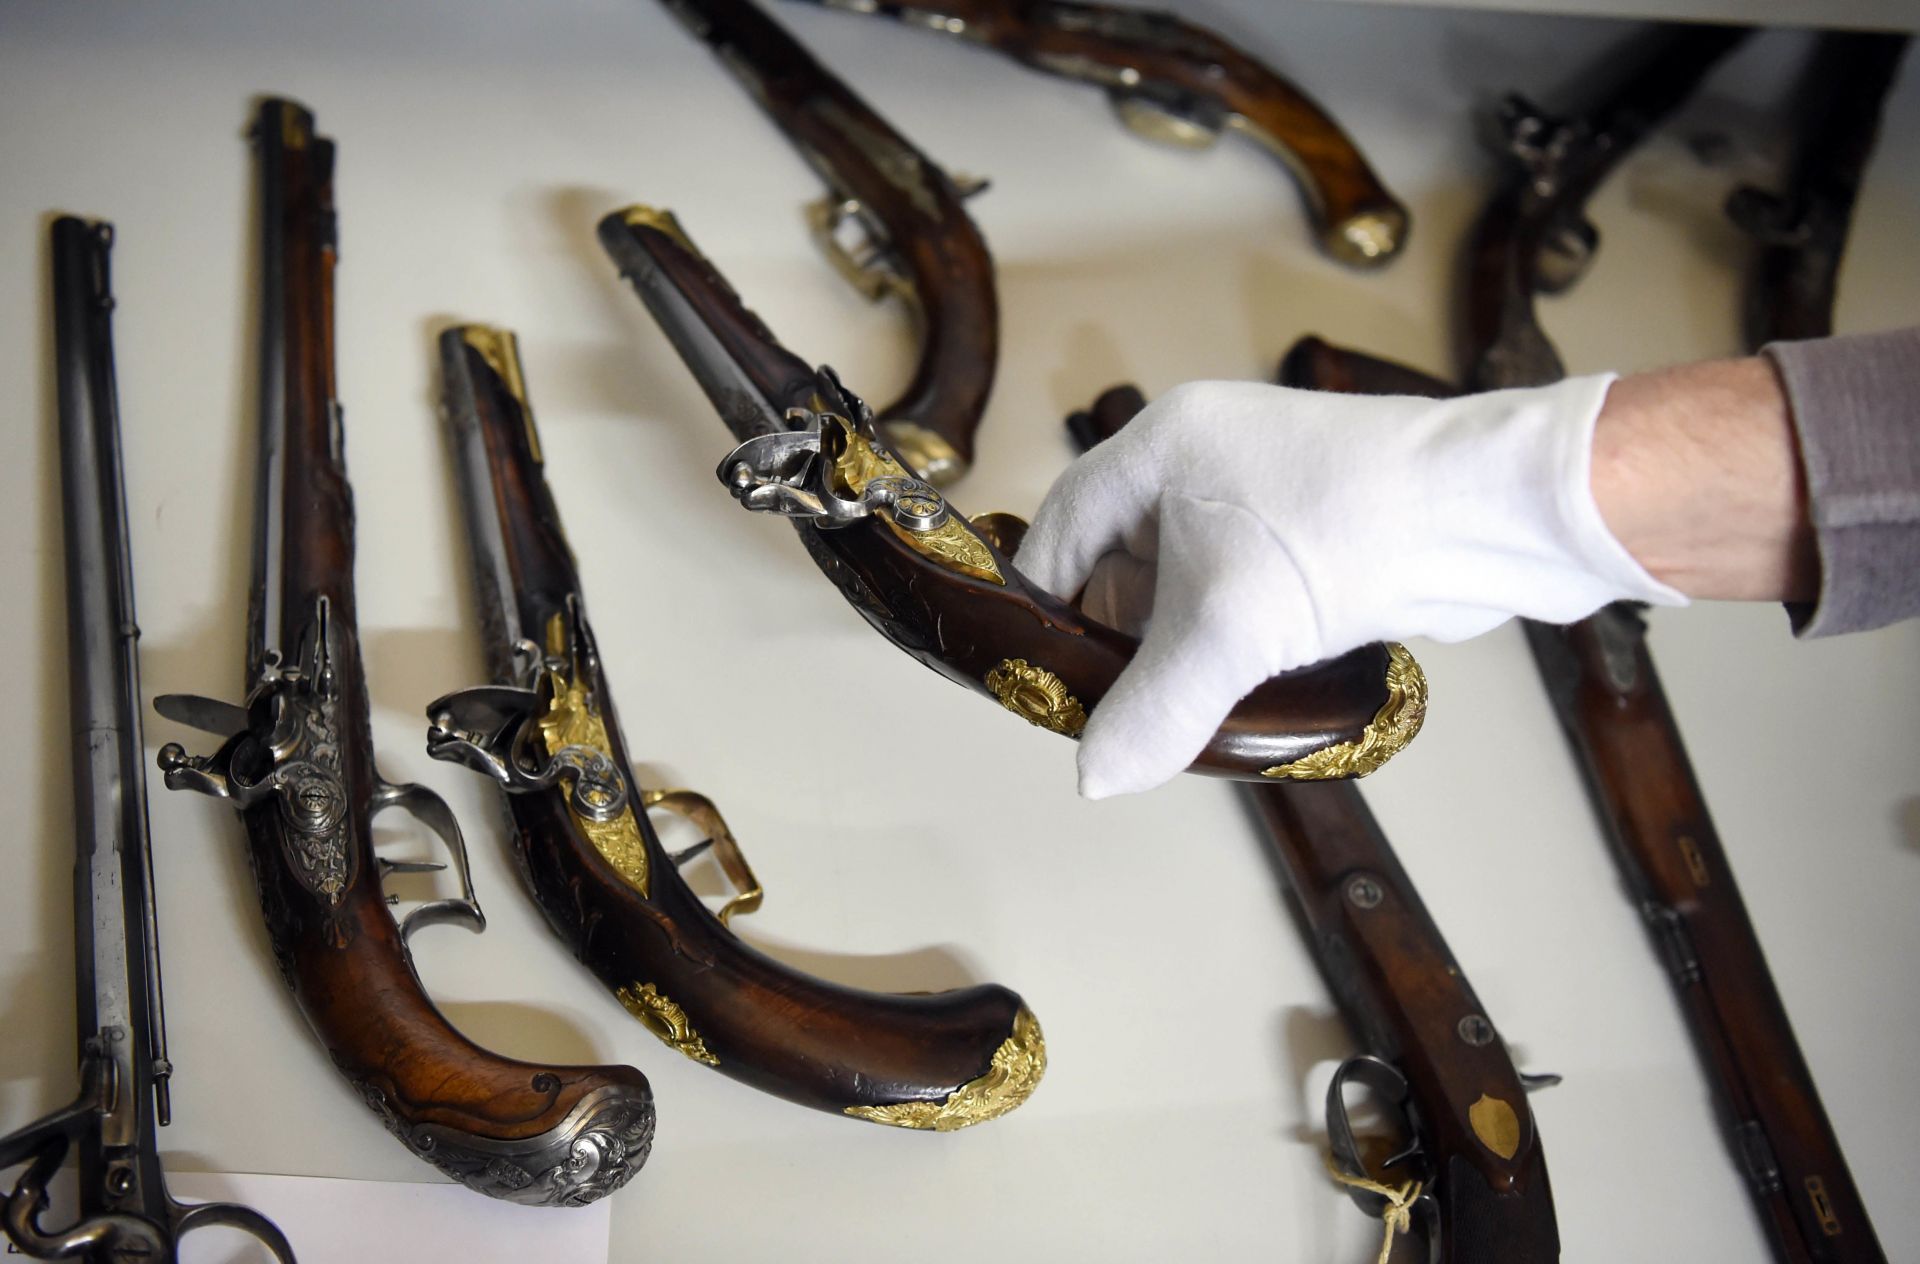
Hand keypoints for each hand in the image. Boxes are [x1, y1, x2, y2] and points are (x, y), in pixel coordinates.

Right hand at [1017, 377, 1684, 797]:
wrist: (1491, 515)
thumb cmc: (1347, 535)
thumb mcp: (1228, 630)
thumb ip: (1152, 709)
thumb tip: (1094, 779)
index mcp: (1166, 442)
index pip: (1067, 521)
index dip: (1044, 599)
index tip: (1035, 669)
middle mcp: (1209, 454)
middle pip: (1124, 554)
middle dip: (1114, 631)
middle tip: (1106, 704)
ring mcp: (1267, 487)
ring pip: (1187, 577)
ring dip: (1176, 642)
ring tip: (1170, 709)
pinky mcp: (1318, 525)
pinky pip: (1242, 586)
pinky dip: (1230, 637)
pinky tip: (1236, 690)